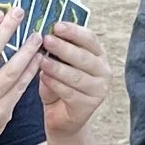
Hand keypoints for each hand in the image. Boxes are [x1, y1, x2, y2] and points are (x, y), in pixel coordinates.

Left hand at [36, 21, 108, 139]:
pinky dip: (55, 84)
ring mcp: (99, 89)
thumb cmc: (59, 85)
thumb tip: (42, 33)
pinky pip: (70, 93)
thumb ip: (55, 51)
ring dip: (57, 67)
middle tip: (46, 40)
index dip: (73, 31)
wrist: (62, 118)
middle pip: (83, 56)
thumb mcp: (57, 64)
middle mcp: (103, 71)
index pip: (89, 38)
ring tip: (41, 60)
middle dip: (63, 47)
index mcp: (98, 55)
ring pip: (76, 76)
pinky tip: (44, 78)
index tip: (56, 25)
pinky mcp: (88, 106)